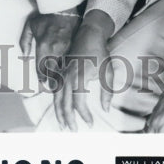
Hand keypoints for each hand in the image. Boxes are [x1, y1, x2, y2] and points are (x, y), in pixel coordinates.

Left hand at [19, 10, 79, 85]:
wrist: (62, 6)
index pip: (41, 68)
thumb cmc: (45, 16)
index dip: (42, 77)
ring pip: (64, 68)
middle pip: (54, 72)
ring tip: (61, 83)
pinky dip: (70, 67)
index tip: (42, 82)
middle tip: (52, 87)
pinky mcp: (75, 46)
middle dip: (53, 81)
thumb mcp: (29, 26)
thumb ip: (24, 41)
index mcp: (43, 47)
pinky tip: (70, 71)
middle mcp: (55, 50)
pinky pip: (72, 60)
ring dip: (62, 76)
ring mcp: (67, 49)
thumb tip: (24, 55)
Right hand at [54, 16, 113, 130]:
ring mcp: (62, 73)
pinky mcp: (60, 70)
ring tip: (63, 124)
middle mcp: (67, 76)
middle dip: (68, 119)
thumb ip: (107, 92)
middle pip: (64, 103)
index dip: (84, 115)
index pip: (78, 103)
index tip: (90, 122)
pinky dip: (56, 101)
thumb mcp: (108, 72)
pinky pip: (55, 89)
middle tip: (73, 130)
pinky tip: (59, 108)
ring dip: (59, 112)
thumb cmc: (100, 52)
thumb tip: (106, 109)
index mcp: (79, 77)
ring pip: (56, 97)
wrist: (89, 33)